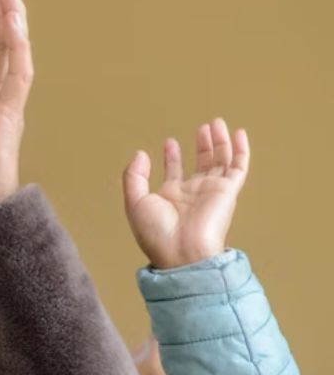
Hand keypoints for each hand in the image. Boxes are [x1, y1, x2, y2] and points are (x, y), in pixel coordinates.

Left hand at [122, 118, 249, 268]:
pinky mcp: (228, 191)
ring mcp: (212, 191)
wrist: (181, 251)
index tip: (170, 142)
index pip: (175, 172)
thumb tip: (140, 153)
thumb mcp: (135, 201)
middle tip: (202, 127)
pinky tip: (238, 134)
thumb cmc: (156, 233)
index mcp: (171, 198)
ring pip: (220, 160)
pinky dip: (240, 150)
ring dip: (218, 142)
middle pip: (201, 164)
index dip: (172, 157)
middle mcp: (193, 193)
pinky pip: (239, 166)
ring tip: (215, 123)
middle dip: (202, 145)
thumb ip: (134, 176)